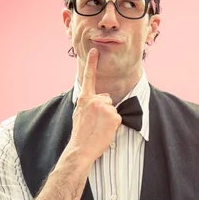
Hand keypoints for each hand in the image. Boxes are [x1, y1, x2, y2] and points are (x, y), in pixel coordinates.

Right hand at [68, 48, 121, 163]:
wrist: (81, 148)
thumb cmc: (81, 134)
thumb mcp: (79, 114)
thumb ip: (88, 104)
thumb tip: (100, 100)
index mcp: (84, 99)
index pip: (89, 78)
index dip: (92, 64)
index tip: (94, 51)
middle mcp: (95, 100)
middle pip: (107, 99)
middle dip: (105, 109)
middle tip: (96, 123)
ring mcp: (105, 107)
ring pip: (113, 109)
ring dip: (109, 118)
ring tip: (99, 127)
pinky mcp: (114, 116)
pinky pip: (118, 117)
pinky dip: (114, 125)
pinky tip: (105, 130)